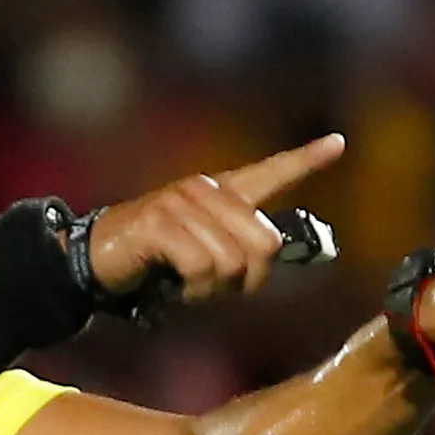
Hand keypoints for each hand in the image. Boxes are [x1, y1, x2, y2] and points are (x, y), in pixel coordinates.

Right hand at [81, 134, 347, 305]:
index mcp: (221, 193)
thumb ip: (237, 251)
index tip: (337, 143)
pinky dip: (191, 289)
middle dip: (246, 280)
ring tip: (188, 285)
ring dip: (212, 290)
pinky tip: (174, 284)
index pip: (271, 173)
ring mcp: (181, 203)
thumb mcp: (202, 252)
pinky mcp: (160, 222)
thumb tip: (264, 263)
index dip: (306, 160)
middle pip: (264, 244)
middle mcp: (205, 190)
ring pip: (231, 262)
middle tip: (217, 288)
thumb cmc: (156, 261)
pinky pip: (201, 267)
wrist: (96, 257)